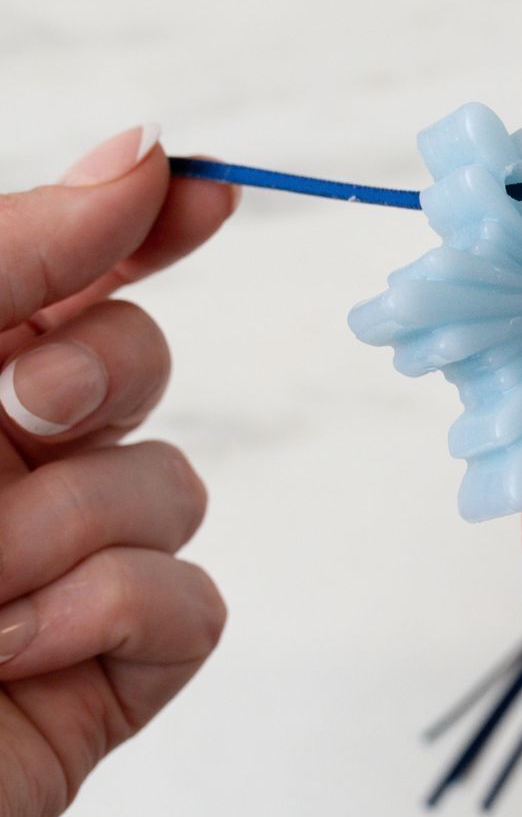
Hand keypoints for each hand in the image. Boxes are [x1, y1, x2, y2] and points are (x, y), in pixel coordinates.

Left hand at [0, 126, 235, 816]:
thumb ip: (12, 254)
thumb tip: (140, 152)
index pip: (73, 276)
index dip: (147, 223)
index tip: (207, 191)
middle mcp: (10, 462)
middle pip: (146, 362)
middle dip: (105, 373)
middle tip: (25, 411)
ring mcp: (69, 564)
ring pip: (176, 485)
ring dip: (72, 527)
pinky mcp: (113, 664)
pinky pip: (194, 600)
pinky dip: (112, 614)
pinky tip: (11, 652)